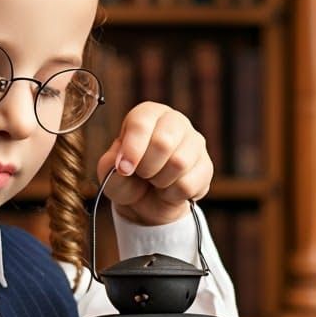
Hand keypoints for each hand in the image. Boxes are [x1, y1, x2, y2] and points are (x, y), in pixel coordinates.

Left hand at [97, 102, 212, 225]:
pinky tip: (169, 190)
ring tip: (155, 181)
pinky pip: (189, 184)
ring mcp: (195, 142)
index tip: (124, 169)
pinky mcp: (206, 166)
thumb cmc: (129, 180)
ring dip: (160, 182)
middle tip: (142, 175)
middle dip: (146, 167)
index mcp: (148, 114)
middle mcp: (175, 121)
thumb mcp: (110, 174)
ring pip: (179, 163)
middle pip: (163, 142)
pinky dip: (172, 195)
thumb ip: (109, 165)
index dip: (131, 149)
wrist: (148, 203)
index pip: (142, 123)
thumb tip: (121, 163)